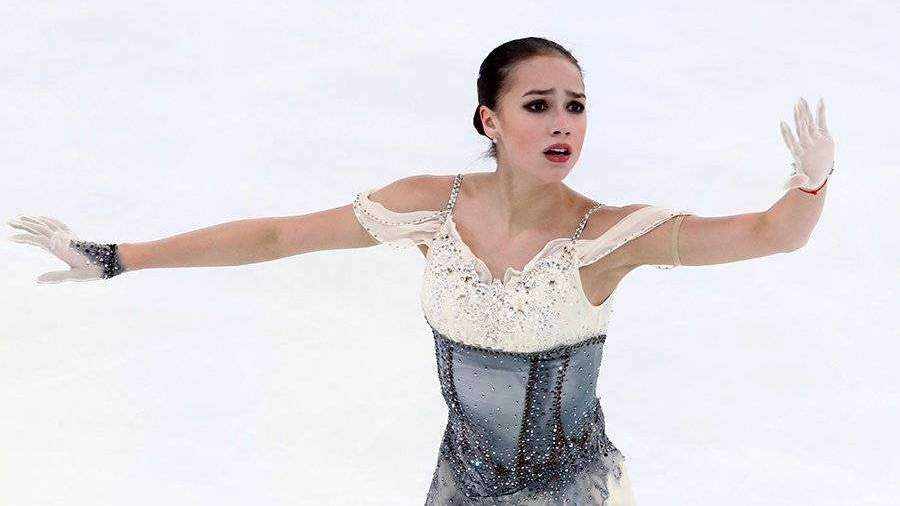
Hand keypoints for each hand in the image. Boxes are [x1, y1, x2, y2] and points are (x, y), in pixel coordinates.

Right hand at [7, 215, 123, 282]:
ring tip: (20, 218)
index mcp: (61, 248)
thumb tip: (37, 279)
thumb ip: (57, 276)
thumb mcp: (76, 276)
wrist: (111, 259)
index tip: (10, 238)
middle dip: (24, 225)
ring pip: (48, 224)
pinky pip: (58, 224)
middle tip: (8, 222)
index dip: (23, 238)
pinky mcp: (73, 236)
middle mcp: (63, 239)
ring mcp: (69, 236)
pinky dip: (47, 220)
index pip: (38, 240)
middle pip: (40, 228)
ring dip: (33, 220)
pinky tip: (42, 219)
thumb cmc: (95, 269)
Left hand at [780, 97, 834, 190]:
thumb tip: (789, 184)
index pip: (792, 142)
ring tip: (801, 100)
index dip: (787, 134)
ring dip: (805, 111)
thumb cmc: (809, 179)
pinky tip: (820, 100)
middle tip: (795, 104)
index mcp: (799, 153)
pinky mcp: (823, 135)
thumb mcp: (803, 181)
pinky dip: (821, 112)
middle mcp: (805, 143)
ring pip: (809, 122)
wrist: (818, 174)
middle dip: (798, 117)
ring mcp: (813, 138)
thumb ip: (796, 181)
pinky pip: (821, 121)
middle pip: (801, 128)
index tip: (782, 124)